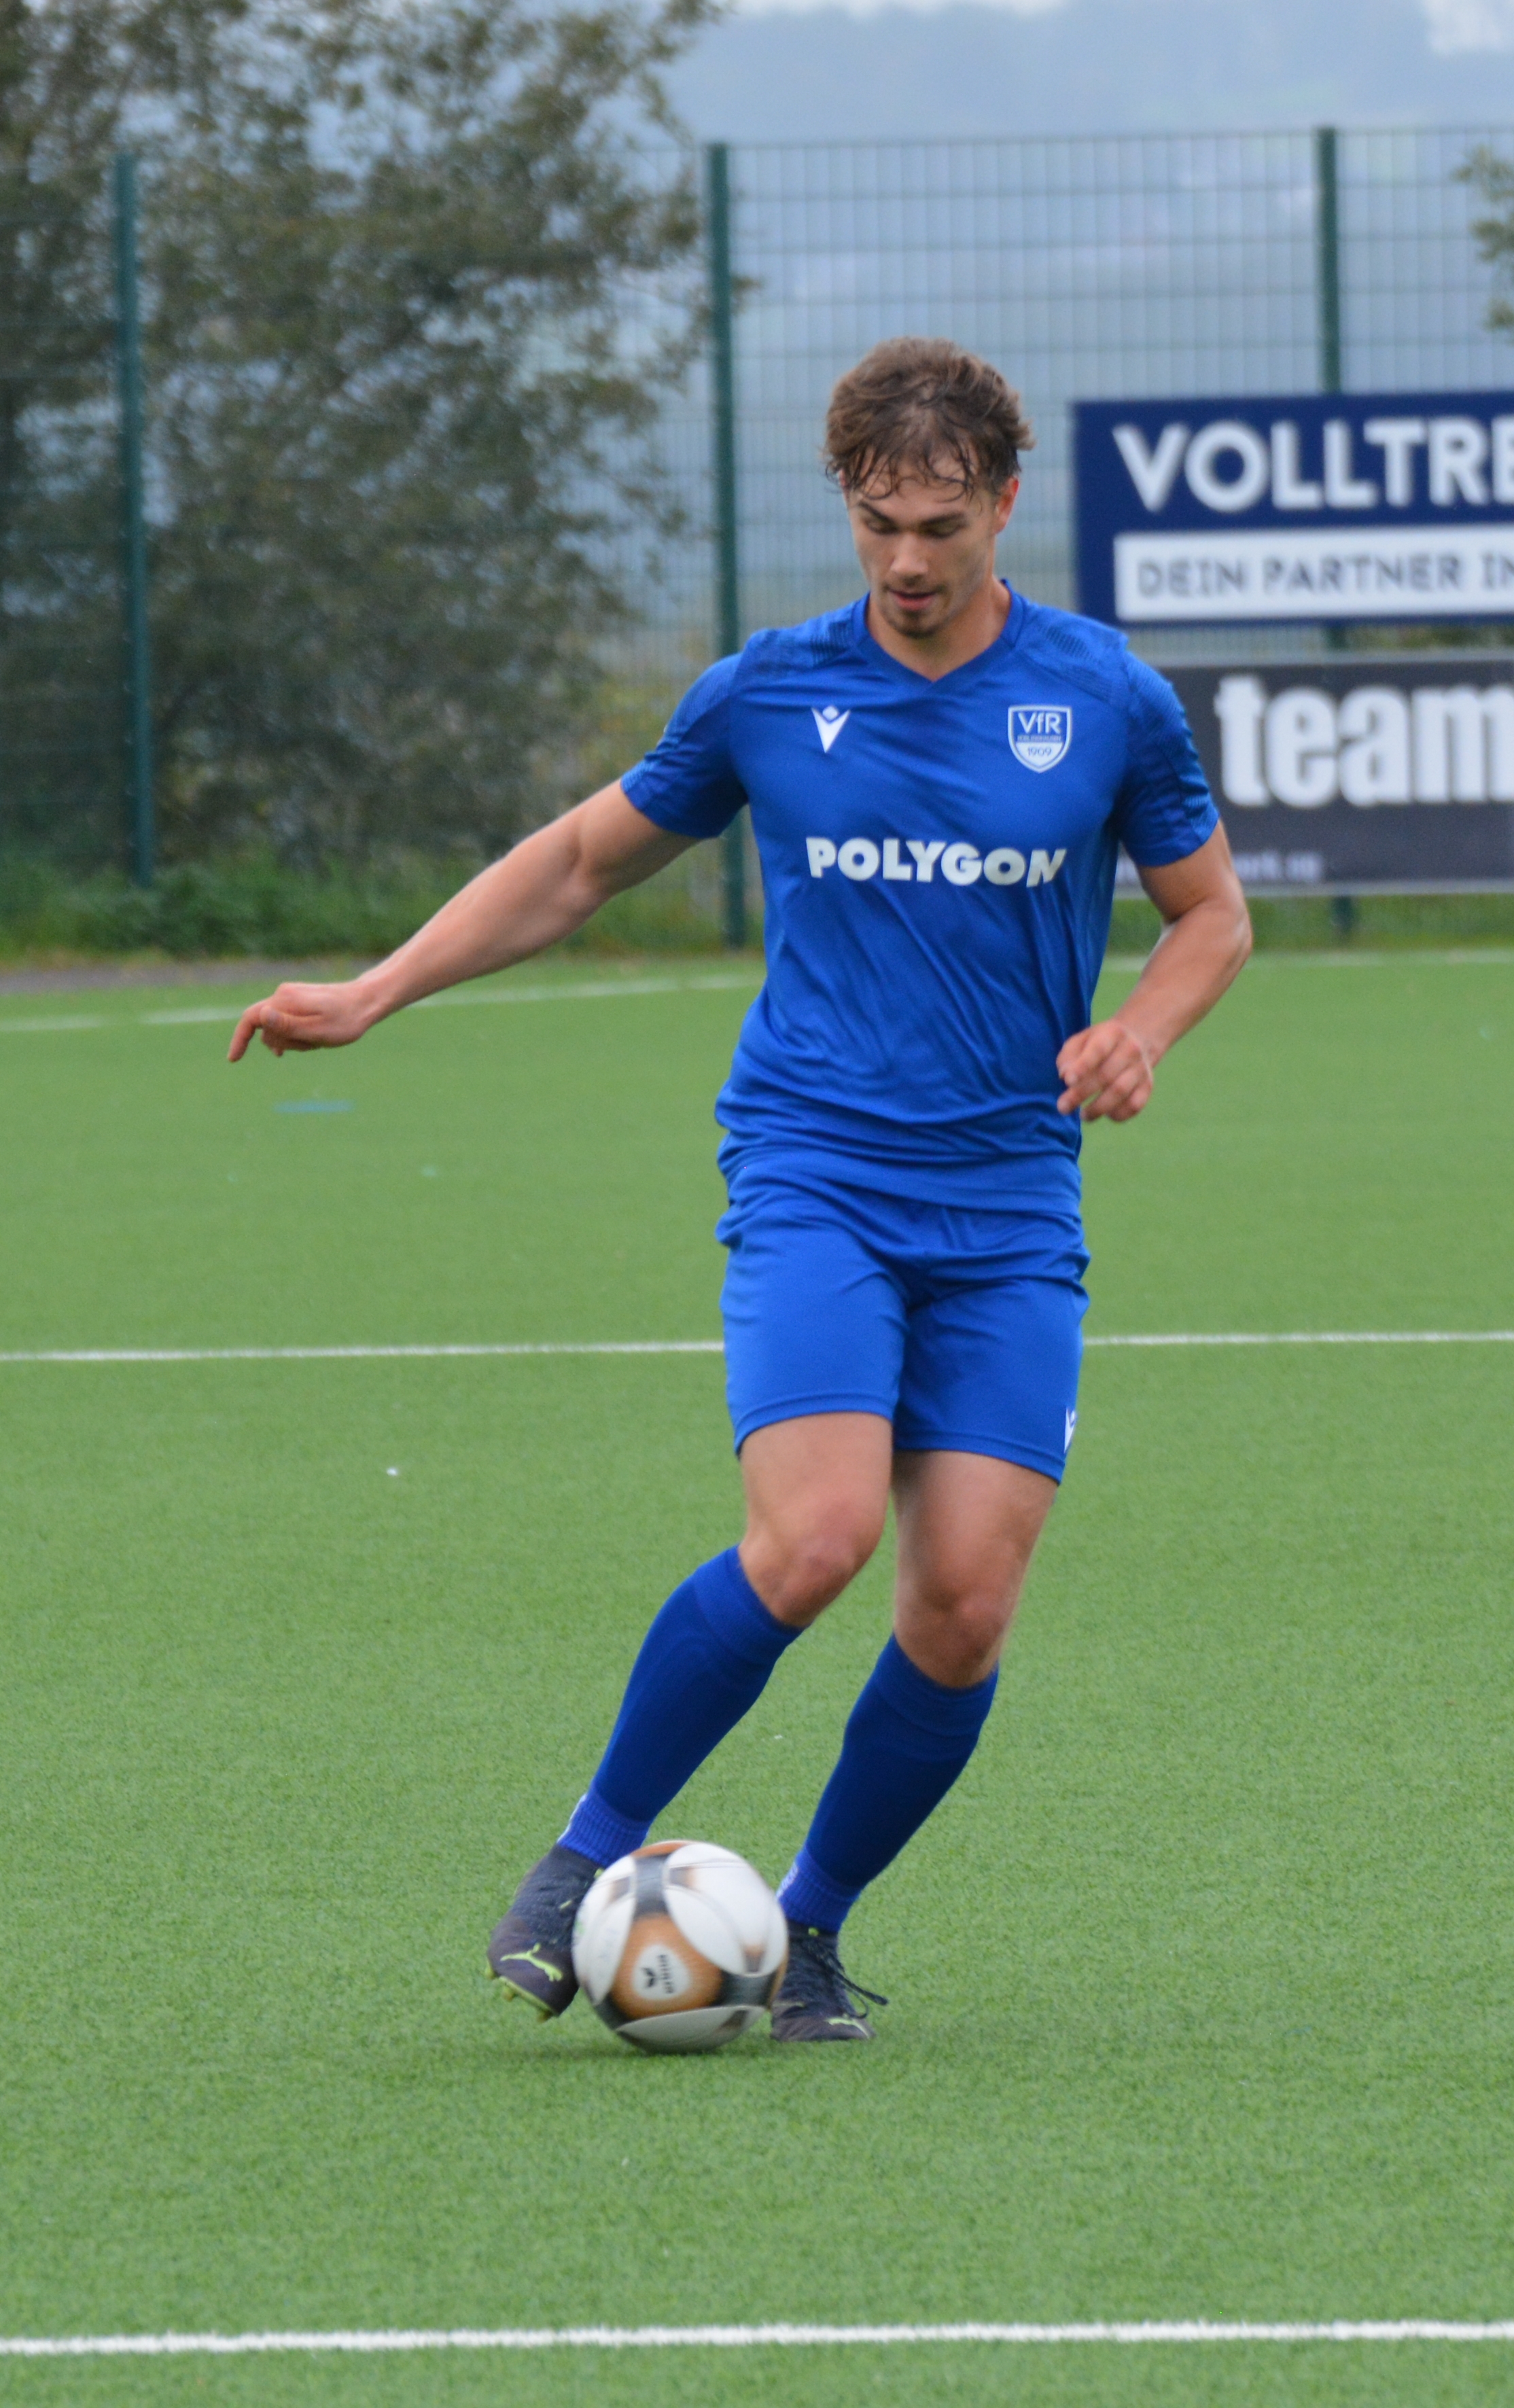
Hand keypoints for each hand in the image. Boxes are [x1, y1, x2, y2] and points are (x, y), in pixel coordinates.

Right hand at [228, 979, 377, 1060]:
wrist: (367, 1001)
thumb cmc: (345, 1021)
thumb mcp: (317, 1030)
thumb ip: (288, 1025)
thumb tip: (261, 1017)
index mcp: (285, 1001)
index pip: (250, 1019)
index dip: (239, 1040)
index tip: (233, 1060)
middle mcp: (283, 994)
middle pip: (267, 1027)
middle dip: (283, 1042)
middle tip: (313, 1044)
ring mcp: (291, 995)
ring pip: (279, 1026)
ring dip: (294, 1039)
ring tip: (320, 1039)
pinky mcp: (299, 999)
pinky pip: (289, 1022)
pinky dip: (297, 1034)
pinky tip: (312, 1040)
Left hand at [1056, 1017, 1154, 1122]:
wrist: (1137, 1040)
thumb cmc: (1099, 1044)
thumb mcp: (1081, 1041)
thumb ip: (1068, 1057)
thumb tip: (1065, 1076)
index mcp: (1112, 1033)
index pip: (1098, 1050)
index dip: (1082, 1067)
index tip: (1067, 1082)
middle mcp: (1131, 1049)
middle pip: (1106, 1075)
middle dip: (1081, 1094)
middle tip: (1063, 1107)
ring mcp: (1141, 1068)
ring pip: (1120, 1092)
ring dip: (1098, 1108)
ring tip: (1083, 1116)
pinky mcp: (1147, 1086)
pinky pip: (1134, 1105)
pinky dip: (1118, 1114)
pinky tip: (1106, 1114)